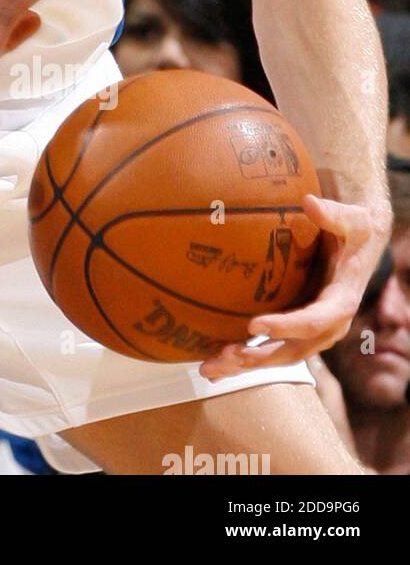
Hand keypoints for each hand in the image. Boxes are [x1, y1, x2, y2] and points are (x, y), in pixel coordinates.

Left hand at [198, 191, 389, 380]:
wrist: (361, 243)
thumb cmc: (354, 229)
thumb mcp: (352, 220)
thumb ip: (333, 214)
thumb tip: (309, 202)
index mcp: (341, 302)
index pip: (312, 321)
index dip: (284, 326)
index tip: (252, 324)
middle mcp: (327, 325)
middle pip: (292, 350)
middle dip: (258, 357)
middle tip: (222, 357)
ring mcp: (312, 330)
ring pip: (279, 355)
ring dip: (245, 363)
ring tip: (209, 368)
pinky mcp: (298, 326)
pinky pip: (273, 346)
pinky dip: (246, 354)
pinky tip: (216, 356)